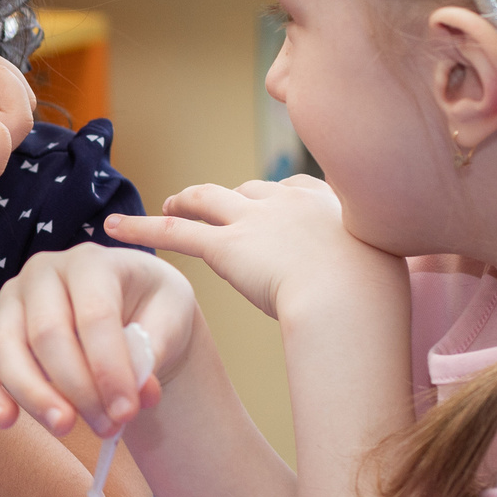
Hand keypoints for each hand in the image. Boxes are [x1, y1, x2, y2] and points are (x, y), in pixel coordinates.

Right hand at [0, 243, 202, 435]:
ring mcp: (11, 302)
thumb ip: (155, 351)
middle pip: (46, 334)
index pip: (94, 315)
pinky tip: (7, 420)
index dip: (109, 368)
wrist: (132, 306)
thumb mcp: (172, 316)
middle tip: (106, 427)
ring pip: (5, 349)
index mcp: (90, 262)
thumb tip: (137, 393)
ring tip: (65, 428)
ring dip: (34, 395)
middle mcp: (42, 274)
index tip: (127, 412)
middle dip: (76, 388)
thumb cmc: (152, 307)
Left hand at [109, 176, 402, 322]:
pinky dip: (142, 228)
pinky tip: (114, 228)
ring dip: (187, 201)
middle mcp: (290, 201)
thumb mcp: (382, 276)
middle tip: (212, 207)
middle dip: (231, 199)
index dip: (280, 200)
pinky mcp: (227, 245)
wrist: (353, 296)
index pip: (297, 190)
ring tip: (168, 204)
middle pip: (252, 191)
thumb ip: (368, 280)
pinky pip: (176, 231)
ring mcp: (256, 220)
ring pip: (210, 199)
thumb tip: (372, 306)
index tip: (274, 209)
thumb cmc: (377, 298)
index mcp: (332, 204)